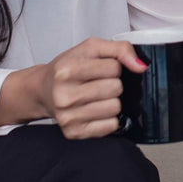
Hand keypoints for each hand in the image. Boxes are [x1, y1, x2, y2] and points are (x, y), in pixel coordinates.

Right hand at [34, 37, 149, 138]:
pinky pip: (111, 126)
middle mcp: (64, 95)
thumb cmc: (67, 69)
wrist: (42, 90)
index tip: (99, 69)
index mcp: (66, 70)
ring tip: (95, 97)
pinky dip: (108, 118)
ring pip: (115, 107)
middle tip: (96, 83)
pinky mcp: (74, 133)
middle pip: (116, 88)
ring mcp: (68, 117)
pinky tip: (94, 110)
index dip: (112, 66)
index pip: (114, 67)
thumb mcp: (90, 48)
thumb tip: (140, 66)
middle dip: (112, 83)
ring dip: (111, 101)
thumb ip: (119, 49)